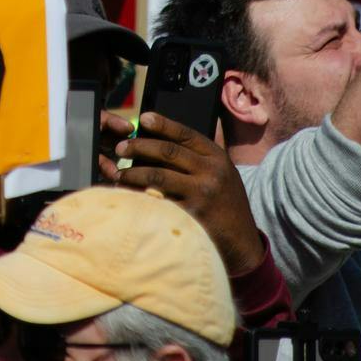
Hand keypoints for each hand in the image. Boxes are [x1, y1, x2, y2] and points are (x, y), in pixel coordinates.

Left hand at [98, 110, 268, 277]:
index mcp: (217, 157)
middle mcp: (211, 171)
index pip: (186, 134)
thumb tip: (165, 138)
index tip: (143, 118)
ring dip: (134, 173)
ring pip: (158, 175)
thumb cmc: (226, 204)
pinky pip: (159, 201)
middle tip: (120, 148)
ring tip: (118, 174)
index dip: (163, 124)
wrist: (242, 241)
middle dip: (139, 147)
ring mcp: (202, 193)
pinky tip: (129, 196)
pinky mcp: (192, 215)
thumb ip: (201, 157)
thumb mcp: (223, 173)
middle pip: (168, 152)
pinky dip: (141, 197)